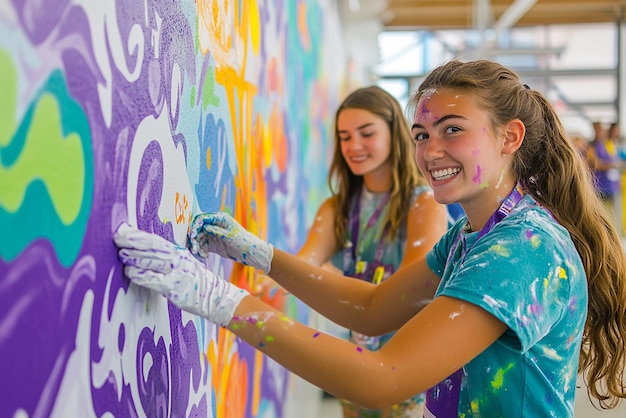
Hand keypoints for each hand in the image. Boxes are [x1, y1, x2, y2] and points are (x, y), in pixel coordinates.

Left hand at [113, 223, 248, 325]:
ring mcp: (176, 272)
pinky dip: (141, 275)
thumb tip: (141, 253)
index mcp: (178, 252)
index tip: (123, 229)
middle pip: (152, 247)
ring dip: (134, 257)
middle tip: (117, 236)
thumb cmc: (194, 282)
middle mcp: (177, 259)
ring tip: (121, 254)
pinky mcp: (174, 287)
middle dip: (133, 240)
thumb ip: (165, 259)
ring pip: (151, 261)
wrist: (215, 296)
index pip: (155, 240)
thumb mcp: (182, 265)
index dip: (138, 234)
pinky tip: (131, 272)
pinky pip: (154, 279)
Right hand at [188, 212, 273, 273]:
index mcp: (219, 218)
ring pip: (199, 238)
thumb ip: (216, 231)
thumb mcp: (229, 236)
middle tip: (193, 248)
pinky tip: (204, 255)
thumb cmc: (241, 241)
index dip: (195, 226)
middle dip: (194, 238)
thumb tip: (204, 227)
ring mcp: (212, 234)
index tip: (192, 235)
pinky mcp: (212, 243)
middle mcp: (214, 224)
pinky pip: (202, 245)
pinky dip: (201, 250)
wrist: (248, 252)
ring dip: (196, 245)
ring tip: (198, 253)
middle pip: (198, 228)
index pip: (203, 218)